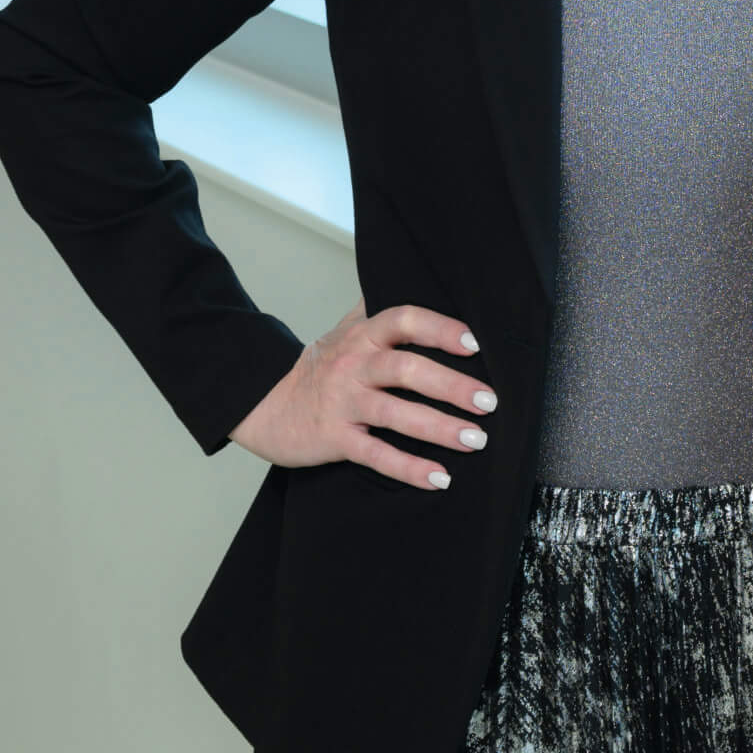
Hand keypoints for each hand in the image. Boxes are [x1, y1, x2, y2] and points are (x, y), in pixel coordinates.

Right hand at [229, 300, 495, 490]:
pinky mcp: (335, 439)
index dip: (439, 329)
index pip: (403, 320)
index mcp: (361, 336)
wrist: (263, 406)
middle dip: (452, 386)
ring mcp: (343, 403)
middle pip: (406, 368)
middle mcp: (354, 366)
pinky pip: (376, 455)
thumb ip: (375, 308)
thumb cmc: (317, 368)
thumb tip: (410, 275)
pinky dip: (409, 468)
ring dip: (440, 428)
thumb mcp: (343, 331)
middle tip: (489, 401)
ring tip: (476, 439)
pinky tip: (439, 478)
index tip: (474, 345)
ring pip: (397, 413)